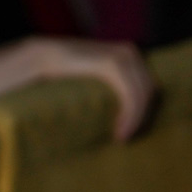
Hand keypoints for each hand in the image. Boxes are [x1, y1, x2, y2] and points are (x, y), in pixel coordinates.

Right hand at [35, 38, 157, 140]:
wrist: (40, 59)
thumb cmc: (62, 77)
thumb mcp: (94, 84)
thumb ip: (110, 92)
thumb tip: (126, 119)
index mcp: (128, 56)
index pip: (150, 87)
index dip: (146, 112)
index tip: (129, 132)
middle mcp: (129, 53)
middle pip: (151, 92)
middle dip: (143, 119)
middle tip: (125, 139)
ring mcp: (122, 56)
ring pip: (143, 95)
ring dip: (136, 121)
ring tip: (122, 139)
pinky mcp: (111, 64)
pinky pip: (131, 94)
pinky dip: (130, 116)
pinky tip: (120, 132)